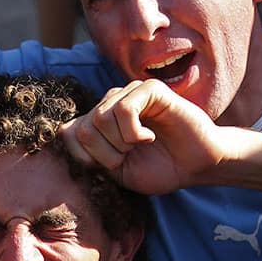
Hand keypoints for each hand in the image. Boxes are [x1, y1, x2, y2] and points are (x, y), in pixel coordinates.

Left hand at [61, 79, 226, 194]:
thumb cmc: (159, 168)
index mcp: (99, 122)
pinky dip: (134, 132)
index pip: (68, 133)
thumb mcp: (117, 171)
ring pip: (101, 118)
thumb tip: (64, 133)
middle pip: (85, 128)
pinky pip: (124, 109)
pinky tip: (149, 137)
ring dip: (121, 143)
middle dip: (106, 153)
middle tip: (130, 155)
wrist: (196, 166)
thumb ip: (90, 154)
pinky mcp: (150, 89)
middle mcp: (110, 103)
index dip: (87, 158)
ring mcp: (129, 93)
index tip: (112, 166)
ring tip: (141, 145)